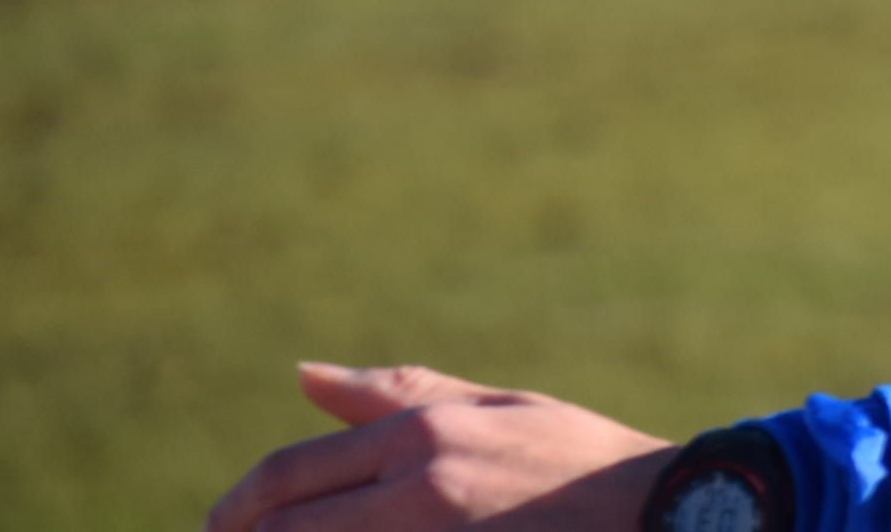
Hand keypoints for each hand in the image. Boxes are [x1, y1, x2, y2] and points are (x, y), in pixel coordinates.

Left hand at [206, 361, 673, 531]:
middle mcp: (420, 486)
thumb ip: (400, 393)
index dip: (239, 508)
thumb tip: (305, 373)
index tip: (221, 525)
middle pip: (287, 528)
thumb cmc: (584, 460)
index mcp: (425, 435)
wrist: (669, 514)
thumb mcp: (498, 409)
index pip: (291, 475)